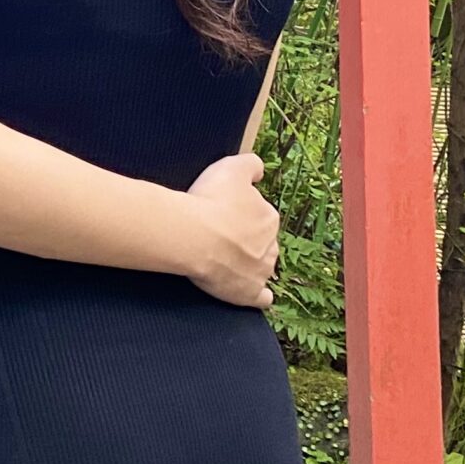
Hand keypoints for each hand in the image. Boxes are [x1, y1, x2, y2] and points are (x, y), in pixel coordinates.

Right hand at [182, 154, 279, 308]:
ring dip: (252, 265)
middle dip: (249, 240)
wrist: (193, 236)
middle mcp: (271, 245)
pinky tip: (251, 294)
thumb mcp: (232, 166)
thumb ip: (251, 165)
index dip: (242, 214)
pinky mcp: (248, 294)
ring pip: (263, 267)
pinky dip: (259, 297)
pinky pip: (261, 298)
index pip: (260, 215)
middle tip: (222, 236)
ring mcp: (261, 272)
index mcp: (268, 217)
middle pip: (263, 242)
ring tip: (229, 261)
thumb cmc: (211, 201)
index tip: (223, 212)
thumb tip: (259, 170)